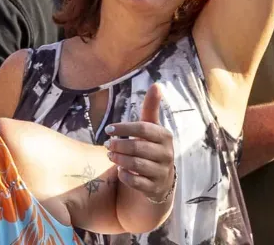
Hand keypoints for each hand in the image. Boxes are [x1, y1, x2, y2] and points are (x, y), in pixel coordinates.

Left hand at [104, 85, 175, 203]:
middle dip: (119, 145)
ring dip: (119, 159)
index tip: (108, 130)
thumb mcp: (152, 128)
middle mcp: (167, 154)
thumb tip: (156, 84)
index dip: (123, 128)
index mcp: (164, 136)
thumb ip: (151, 108)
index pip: (143, 128)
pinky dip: (124, 175)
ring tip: (110, 155)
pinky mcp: (155, 187)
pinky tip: (119, 170)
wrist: (161, 179)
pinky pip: (136, 182)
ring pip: (136, 164)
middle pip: (138, 147)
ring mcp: (162, 172)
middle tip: (106, 145)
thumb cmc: (152, 146)